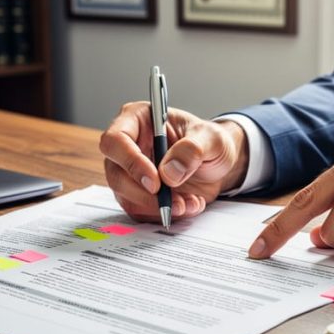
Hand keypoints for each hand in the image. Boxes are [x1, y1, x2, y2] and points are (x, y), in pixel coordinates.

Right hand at [100, 101, 248, 221]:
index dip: (131, 162)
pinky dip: (163, 214)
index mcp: (138, 119)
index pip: (116, 140)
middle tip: (174, 202)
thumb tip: (168, 172)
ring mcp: (130, 172)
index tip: (156, 182)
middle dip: (145, 194)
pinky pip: (140, 211)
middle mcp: (128, 146)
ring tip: (189, 203)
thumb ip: (192, 150)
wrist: (217, 164)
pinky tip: (187, 205)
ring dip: (158, 207)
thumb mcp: (212, 139)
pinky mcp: (137, 194)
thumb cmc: (210, 142)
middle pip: (116, 174)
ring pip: (126, 197)